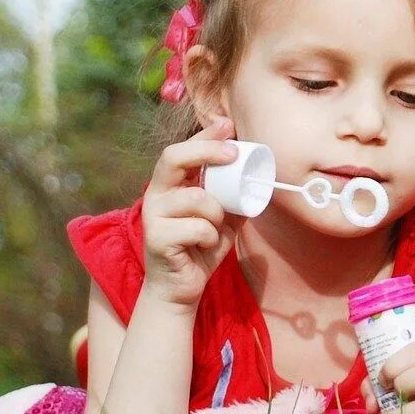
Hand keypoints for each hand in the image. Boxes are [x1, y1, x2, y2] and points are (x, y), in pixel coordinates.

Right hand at [140, 118, 242, 309]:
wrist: (182, 287)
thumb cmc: (200, 247)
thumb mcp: (224, 218)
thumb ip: (235, 196)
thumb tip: (262, 175)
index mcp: (171, 185)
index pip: (182, 151)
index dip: (204, 137)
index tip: (228, 126)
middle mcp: (156, 195)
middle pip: (173, 158)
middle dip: (206, 151)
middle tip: (233, 154)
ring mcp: (153, 216)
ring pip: (196, 198)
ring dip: (217, 212)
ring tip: (215, 228)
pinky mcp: (156, 238)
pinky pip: (197, 228)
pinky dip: (210, 237)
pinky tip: (203, 246)